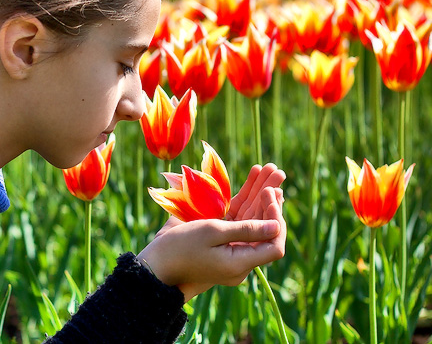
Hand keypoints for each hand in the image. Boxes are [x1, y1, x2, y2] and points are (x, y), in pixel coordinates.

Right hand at [138, 163, 285, 301]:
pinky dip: (245, 199)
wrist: (155, 261)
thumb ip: (246, 229)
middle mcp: (240, 258)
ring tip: (270, 168)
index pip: (273, 244)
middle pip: (264, 227)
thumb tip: (276, 226)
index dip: (275, 219)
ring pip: (252, 219)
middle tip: (276, 171)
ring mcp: (231, 248)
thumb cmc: (181, 246)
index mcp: (241, 263)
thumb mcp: (213, 232)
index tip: (270, 195)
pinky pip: (238, 218)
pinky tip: (254, 177)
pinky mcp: (220, 238)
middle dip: (270, 199)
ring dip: (260, 195)